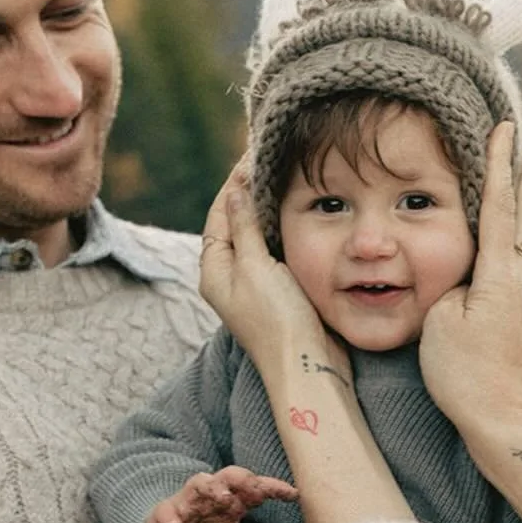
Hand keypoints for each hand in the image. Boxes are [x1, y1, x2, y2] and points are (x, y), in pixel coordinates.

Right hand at [142, 467, 298, 522]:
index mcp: (231, 502)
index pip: (255, 489)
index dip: (273, 489)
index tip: (293, 494)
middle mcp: (211, 496)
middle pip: (228, 476)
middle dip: (243, 479)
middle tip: (257, 488)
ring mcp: (187, 501)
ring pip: (199, 483)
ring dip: (211, 488)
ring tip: (223, 498)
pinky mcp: (165, 512)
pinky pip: (166, 510)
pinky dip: (171, 515)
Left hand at [200, 158, 331, 371]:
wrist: (306, 366)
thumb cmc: (276, 320)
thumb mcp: (255, 267)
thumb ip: (244, 226)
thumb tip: (234, 190)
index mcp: (215, 270)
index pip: (218, 215)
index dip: (233, 185)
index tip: (250, 156)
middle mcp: (231, 276)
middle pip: (237, 223)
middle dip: (251, 193)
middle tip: (270, 160)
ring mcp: (256, 285)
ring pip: (258, 236)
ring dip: (269, 210)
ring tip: (286, 180)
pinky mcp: (280, 292)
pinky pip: (277, 251)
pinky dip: (285, 230)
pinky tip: (300, 215)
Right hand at [420, 122, 521, 438]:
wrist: (497, 420)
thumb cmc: (462, 373)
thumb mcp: (441, 318)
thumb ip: (452, 283)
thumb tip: (467, 273)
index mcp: (500, 275)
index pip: (498, 207)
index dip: (498, 166)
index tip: (504, 129)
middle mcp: (520, 282)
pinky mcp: (519, 319)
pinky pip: (517, 265)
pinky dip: (515, 240)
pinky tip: (512, 241)